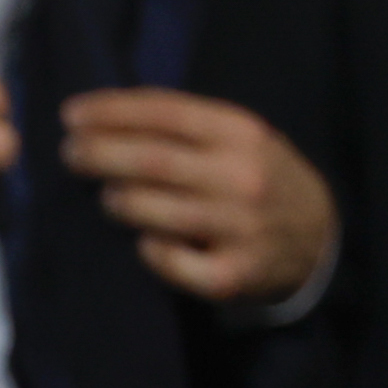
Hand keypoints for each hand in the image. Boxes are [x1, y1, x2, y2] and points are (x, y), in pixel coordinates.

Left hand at [59, 90, 336, 303]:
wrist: (318, 239)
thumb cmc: (259, 179)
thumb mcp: (238, 139)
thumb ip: (186, 128)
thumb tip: (105, 122)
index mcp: (242, 132)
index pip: (165, 112)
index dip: (112, 112)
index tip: (70, 115)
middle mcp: (241, 176)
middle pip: (152, 161)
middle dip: (100, 154)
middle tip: (69, 154)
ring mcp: (237, 227)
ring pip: (156, 212)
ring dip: (119, 201)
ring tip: (105, 196)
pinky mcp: (230, 275)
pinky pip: (171, 263)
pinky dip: (149, 251)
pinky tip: (142, 242)